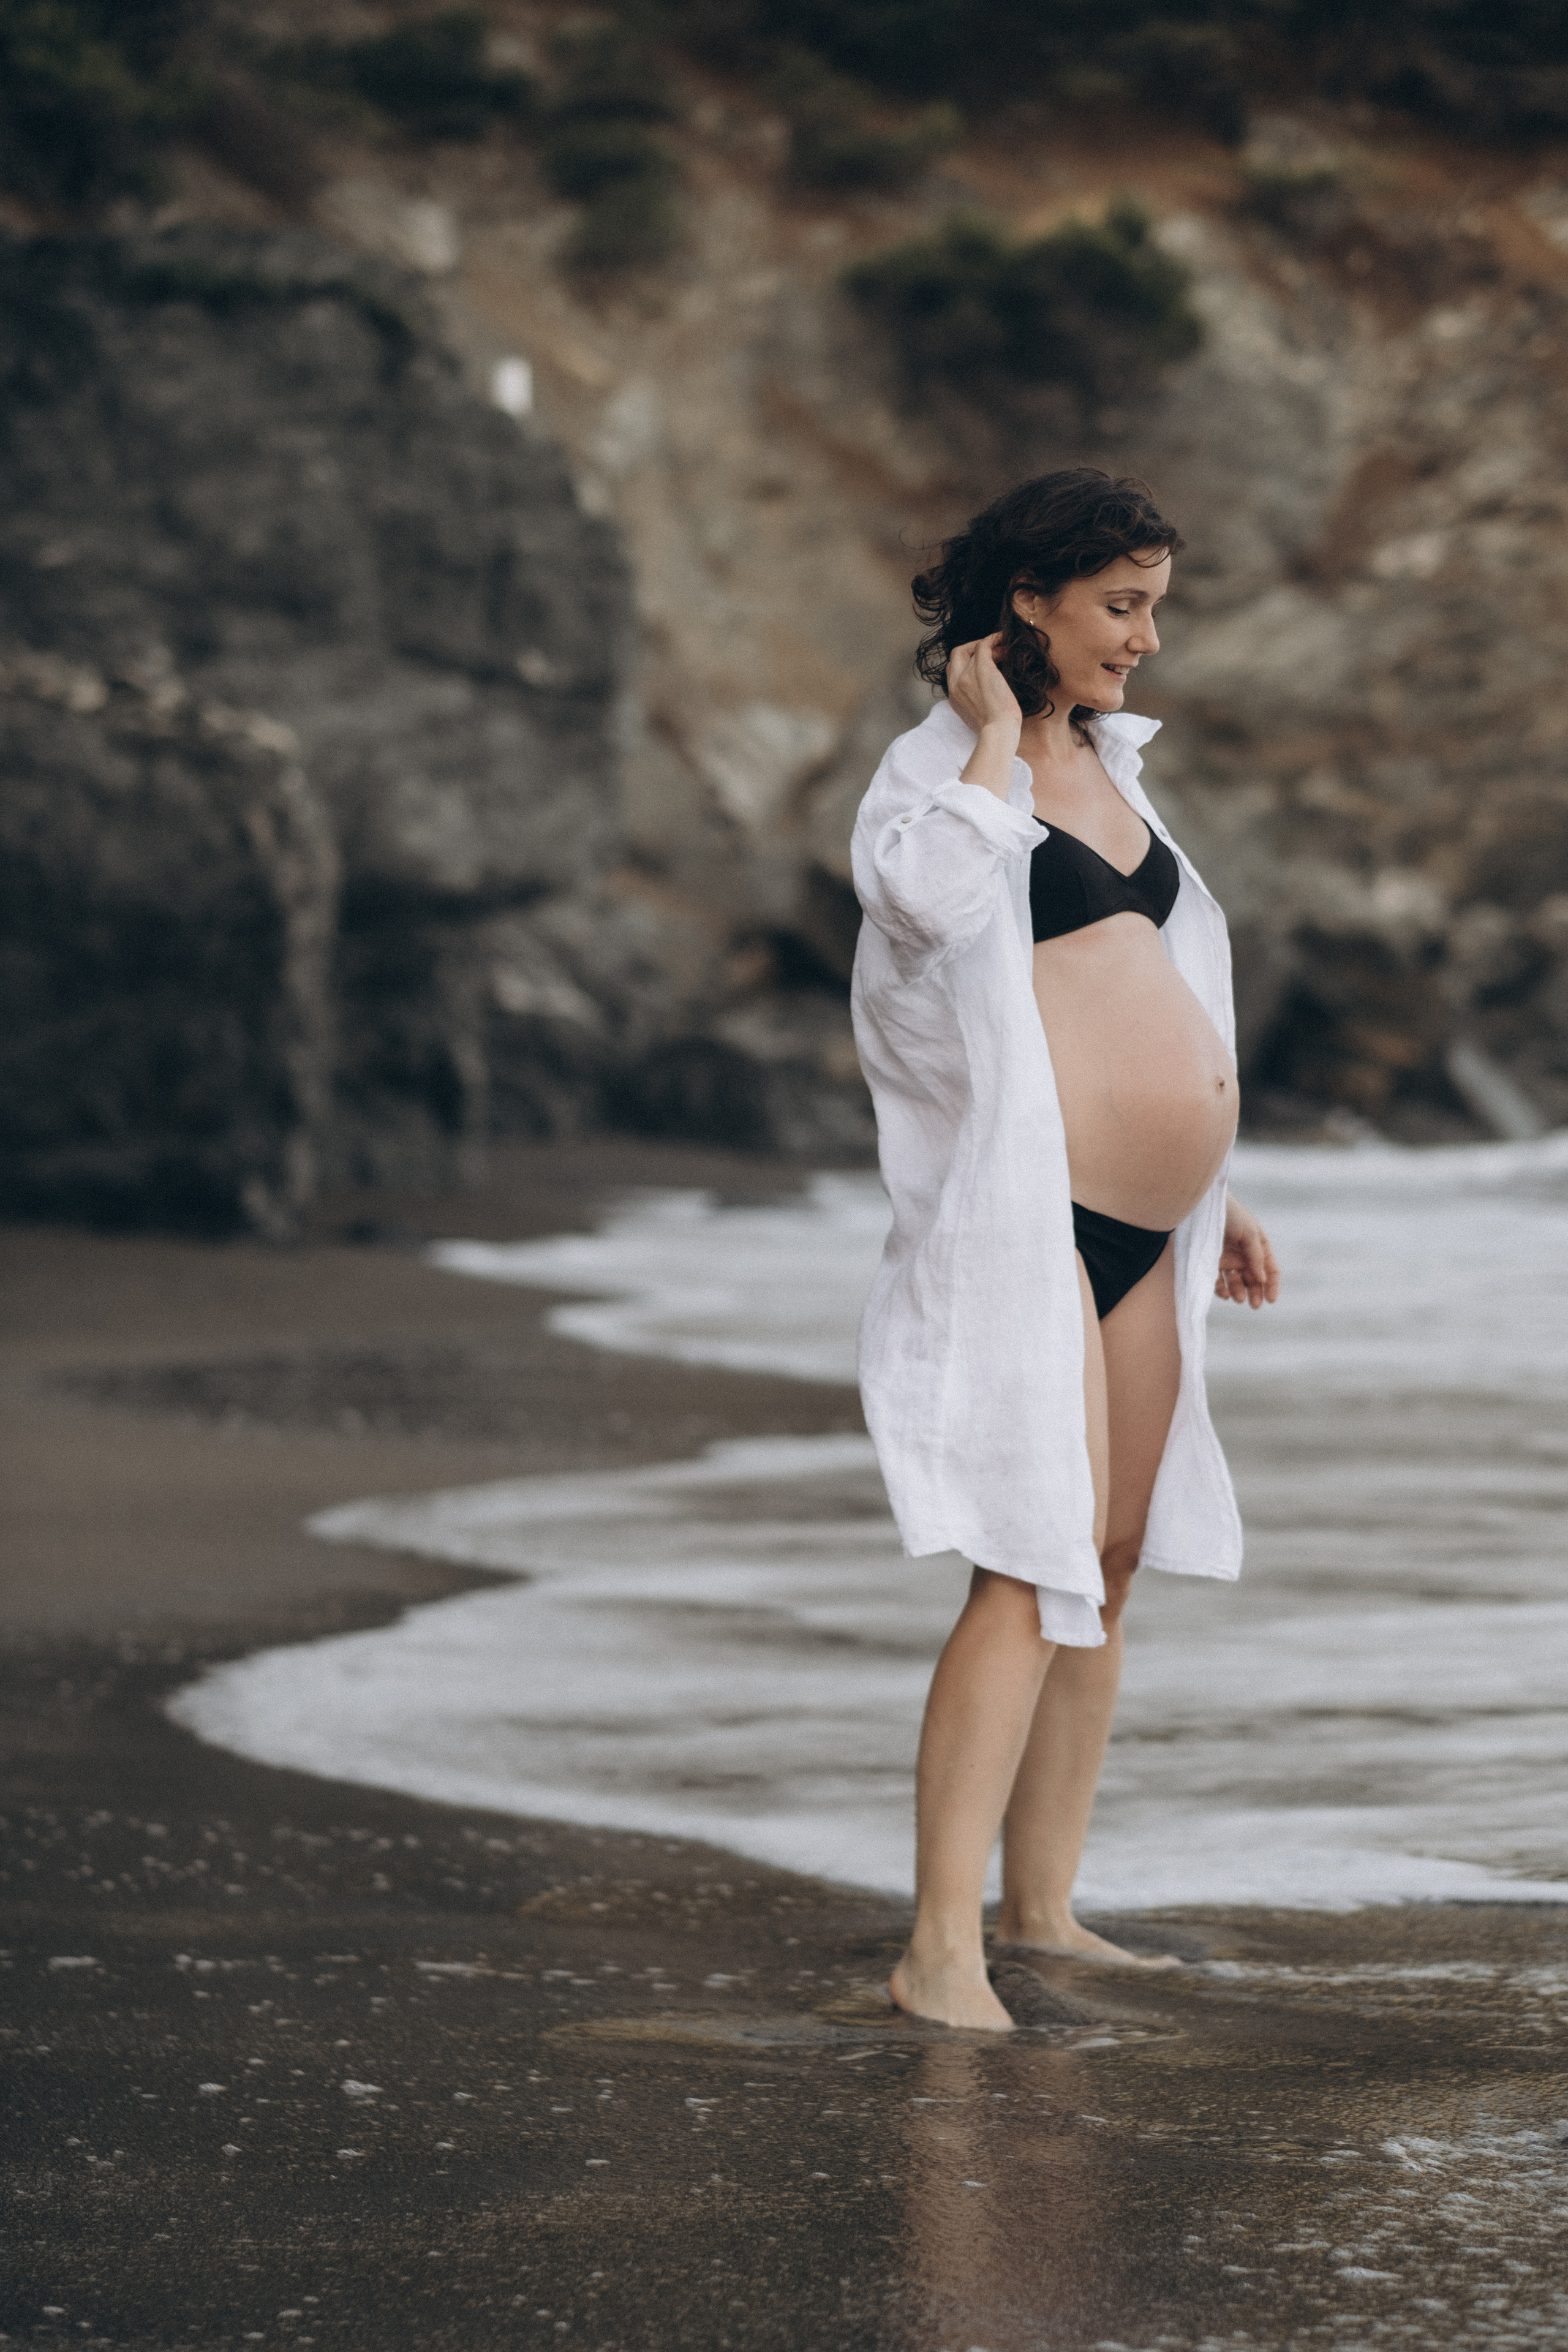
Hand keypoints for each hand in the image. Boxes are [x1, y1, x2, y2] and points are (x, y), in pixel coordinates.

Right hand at [947, 634, 1021, 746]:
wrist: (998, 731)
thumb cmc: (995, 729)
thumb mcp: (977, 716)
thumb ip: (975, 702)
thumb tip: (987, 694)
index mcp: (953, 696)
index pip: (952, 671)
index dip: (965, 663)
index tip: (981, 664)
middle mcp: (956, 683)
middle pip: (955, 655)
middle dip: (971, 648)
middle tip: (989, 651)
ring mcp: (967, 674)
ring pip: (971, 648)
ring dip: (987, 645)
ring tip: (1003, 648)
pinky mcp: (982, 668)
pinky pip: (984, 644)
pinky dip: (994, 639)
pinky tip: (1004, 638)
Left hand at [1215, 1192, 1278, 1308]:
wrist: (1202, 1205)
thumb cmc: (1230, 1214)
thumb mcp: (1249, 1232)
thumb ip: (1256, 1256)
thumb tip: (1262, 1279)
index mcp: (1258, 1246)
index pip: (1269, 1269)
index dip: (1272, 1285)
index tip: (1271, 1299)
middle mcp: (1243, 1255)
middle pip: (1253, 1279)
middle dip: (1256, 1293)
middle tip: (1254, 1305)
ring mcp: (1227, 1259)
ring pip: (1236, 1282)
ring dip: (1239, 1292)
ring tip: (1238, 1299)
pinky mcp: (1210, 1262)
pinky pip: (1218, 1281)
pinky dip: (1222, 1290)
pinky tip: (1225, 1294)